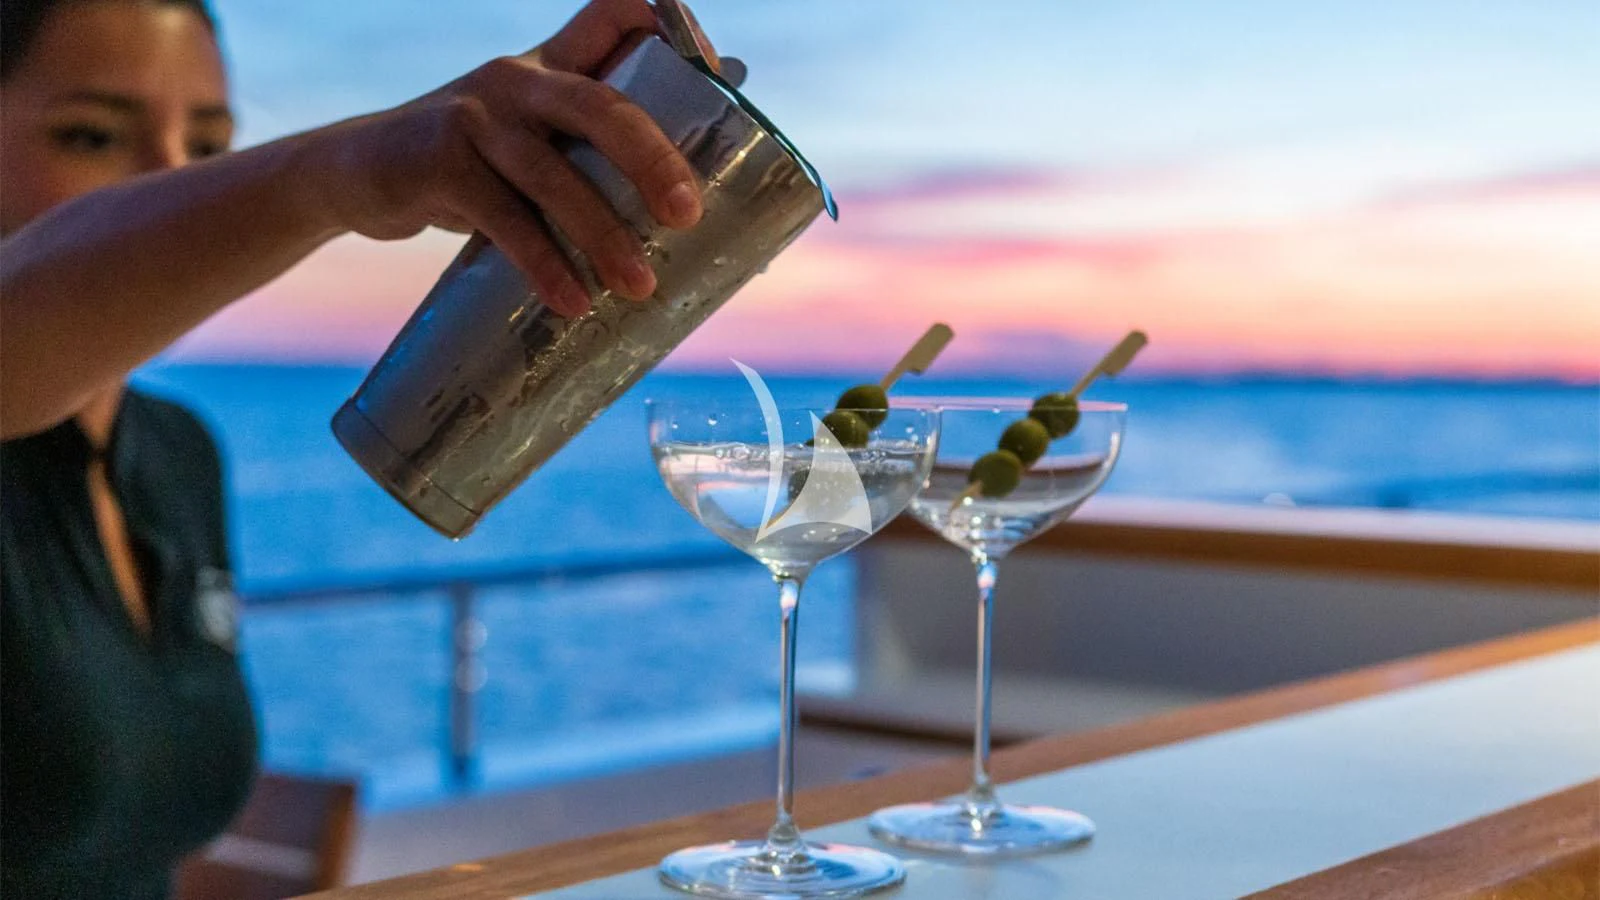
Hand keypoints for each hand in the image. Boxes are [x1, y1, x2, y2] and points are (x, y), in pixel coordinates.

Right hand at [319, 0, 706, 315]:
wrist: (356, 173)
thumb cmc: (471, 161)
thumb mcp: (531, 135)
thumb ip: (593, 143)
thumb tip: (695, 183)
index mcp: (551, 65)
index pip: (616, 13)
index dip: (672, 26)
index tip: (717, 70)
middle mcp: (518, 78)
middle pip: (603, 105)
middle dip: (654, 159)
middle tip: (689, 214)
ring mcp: (476, 116)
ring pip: (555, 175)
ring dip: (602, 235)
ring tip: (639, 285)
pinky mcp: (439, 162)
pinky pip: (505, 219)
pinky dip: (543, 264)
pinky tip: (572, 299)